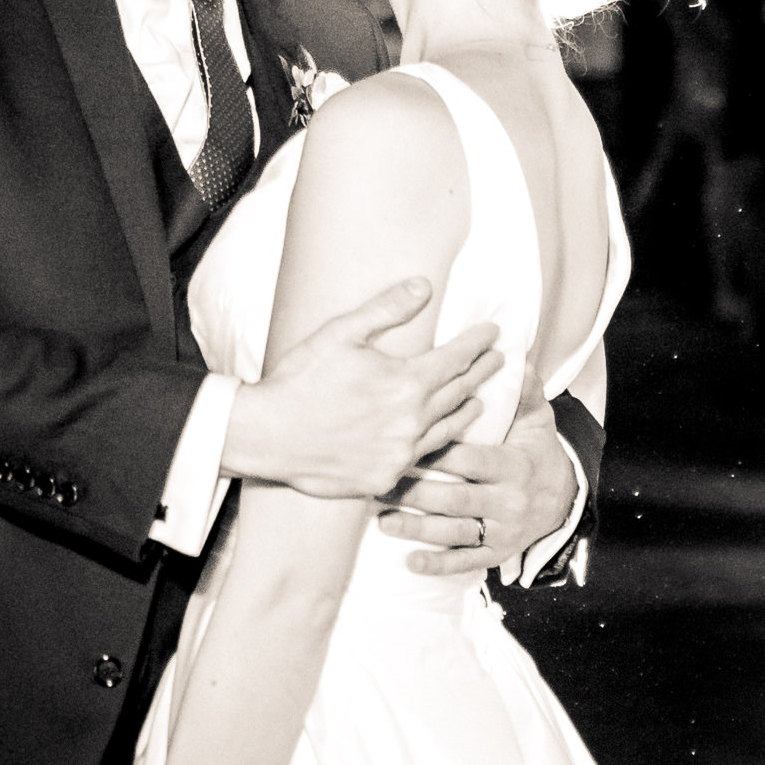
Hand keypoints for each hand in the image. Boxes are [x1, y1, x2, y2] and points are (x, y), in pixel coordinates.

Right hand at [222, 280, 500, 499]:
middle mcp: (411, 422)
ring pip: (447, 431)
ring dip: (466, 412)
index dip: (478, 343)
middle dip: (481, 373)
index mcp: (406, 383)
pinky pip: (420, 459)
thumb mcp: (341, 332)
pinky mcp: (385, 478)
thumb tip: (423, 286)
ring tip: (478, 401)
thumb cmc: (301, 379)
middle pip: (459, 393)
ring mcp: (400, 454)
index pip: (457, 359)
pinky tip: (437, 438)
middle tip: (497, 361)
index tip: (494, 333)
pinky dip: (435, 444)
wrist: (267, 434)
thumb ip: (387, 310)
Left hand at [381, 398, 569, 576]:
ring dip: (417, 529)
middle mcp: (509, 501)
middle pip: (456, 498)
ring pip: (455, 532)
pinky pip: (465, 562)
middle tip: (380, 484)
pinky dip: (438, 564)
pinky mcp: (495, 553)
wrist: (562, 499)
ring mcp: (502, 531)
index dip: (439, 455)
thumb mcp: (537, 419)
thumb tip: (513, 356)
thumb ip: (523, 390)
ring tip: (382, 520)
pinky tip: (410, 562)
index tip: (405, 447)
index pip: (472, 460)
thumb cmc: (536, 451)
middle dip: (416, 493)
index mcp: (514, 466)